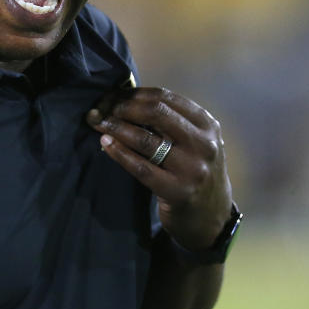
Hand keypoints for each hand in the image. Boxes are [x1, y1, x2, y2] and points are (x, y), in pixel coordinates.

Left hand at [86, 87, 232, 249]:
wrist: (211, 216)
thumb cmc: (192, 169)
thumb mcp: (193, 141)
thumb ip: (169, 121)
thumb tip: (122, 98)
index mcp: (206, 124)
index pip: (165, 97)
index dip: (133, 93)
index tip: (111, 95)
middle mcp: (203, 143)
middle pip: (155, 112)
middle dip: (123, 107)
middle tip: (101, 109)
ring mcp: (192, 168)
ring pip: (146, 139)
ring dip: (116, 127)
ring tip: (98, 122)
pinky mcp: (178, 191)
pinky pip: (140, 167)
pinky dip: (119, 152)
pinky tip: (105, 143)